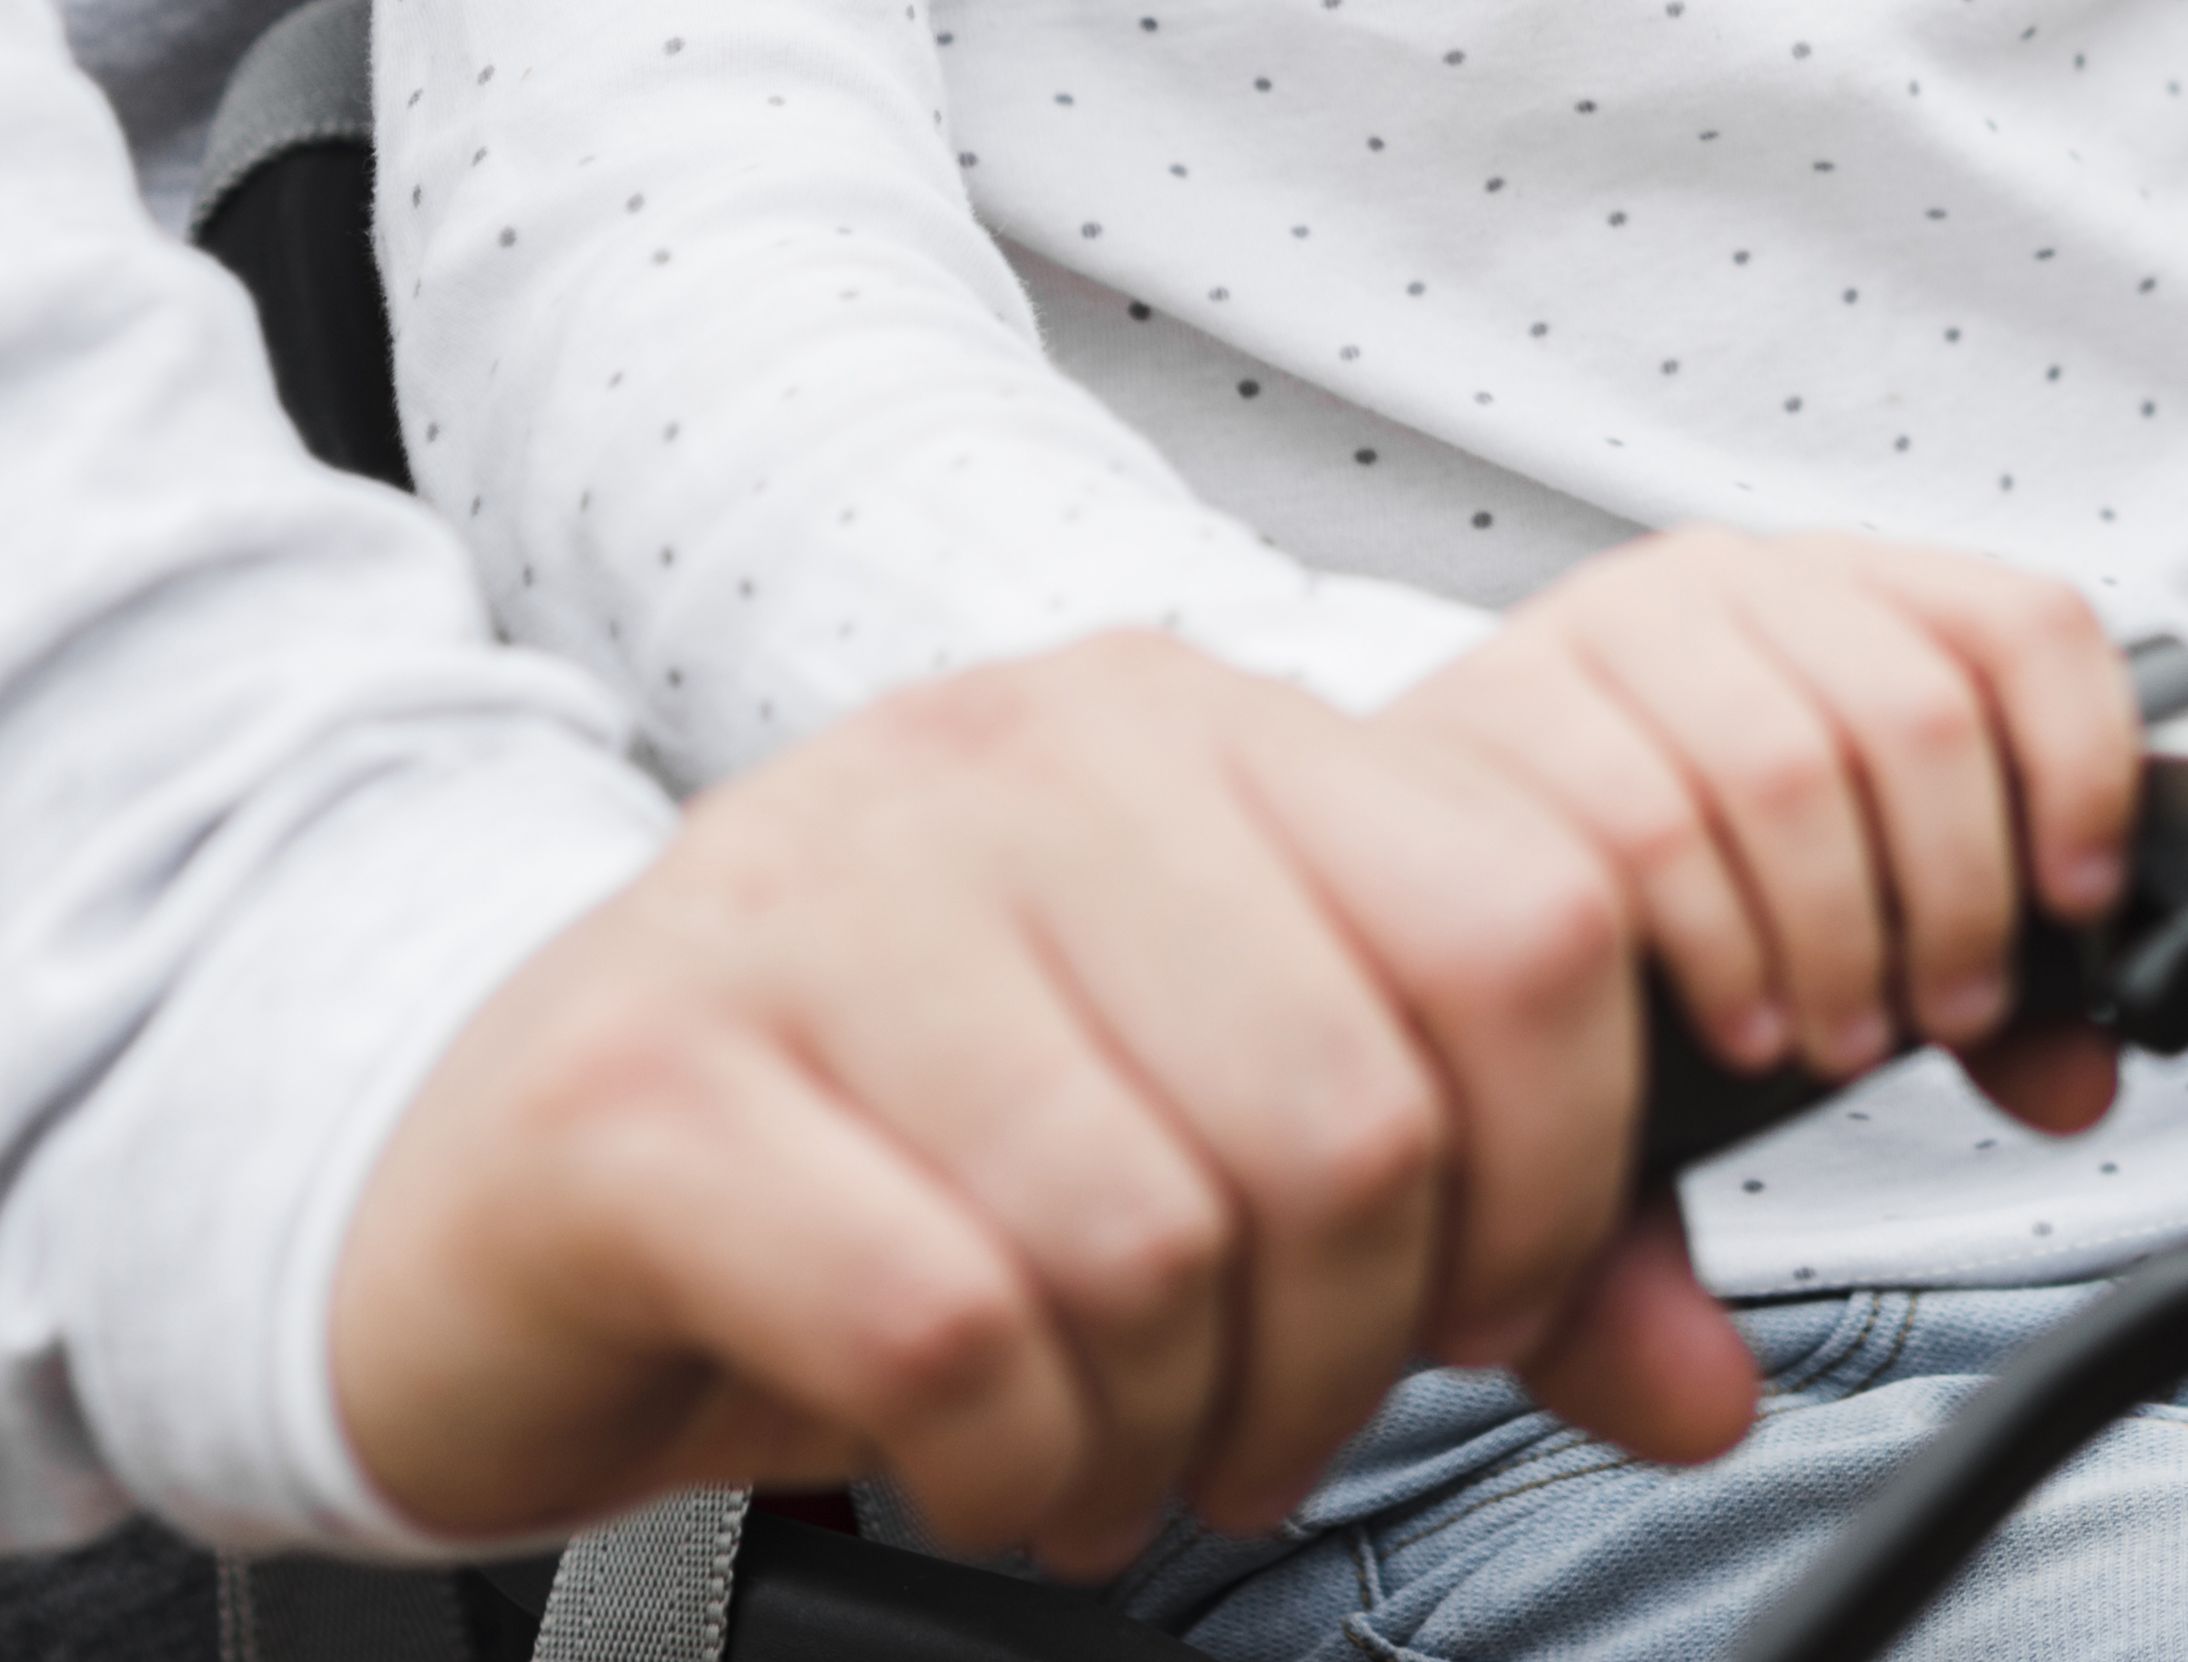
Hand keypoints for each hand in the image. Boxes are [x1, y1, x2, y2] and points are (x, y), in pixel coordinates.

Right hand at [328, 633, 1755, 1576]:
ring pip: (1154, 1235)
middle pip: (1356, 1109)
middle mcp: (1013, 760)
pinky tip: (982, 1460)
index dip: (1554, 1173)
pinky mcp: (648, 1087)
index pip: (1530, 920)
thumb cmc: (876, 1156)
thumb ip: (1480, 1237)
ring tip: (1106, 1447)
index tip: (1464, 1303)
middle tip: (1261, 1433)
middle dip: (1347, 1349)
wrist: (473, 1185)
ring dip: (1166, 1426)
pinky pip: (950, 1331)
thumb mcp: (1208, 1143)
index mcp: (1183, 726)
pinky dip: (1008, 1461)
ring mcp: (814, 902)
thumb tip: (1714, 1388)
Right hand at [1378, 532, 2137, 1126]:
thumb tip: (2075, 1077)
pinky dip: (1721, 948)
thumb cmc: (1628, 891)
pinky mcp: (1505, 707)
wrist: (1402, 878)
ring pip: (1792, 767)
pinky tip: (1735, 1017)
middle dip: (1955, 898)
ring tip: (1832, 1033)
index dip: (2081, 763)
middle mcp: (1728, 585)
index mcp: (1841, 596)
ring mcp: (1608, 631)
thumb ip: (1960, 996)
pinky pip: (1653, 826)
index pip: (2020, 622)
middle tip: (1939, 1012)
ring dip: (1838, 935)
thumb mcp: (1827, 918)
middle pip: (1920, 713)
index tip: (2078, 899)